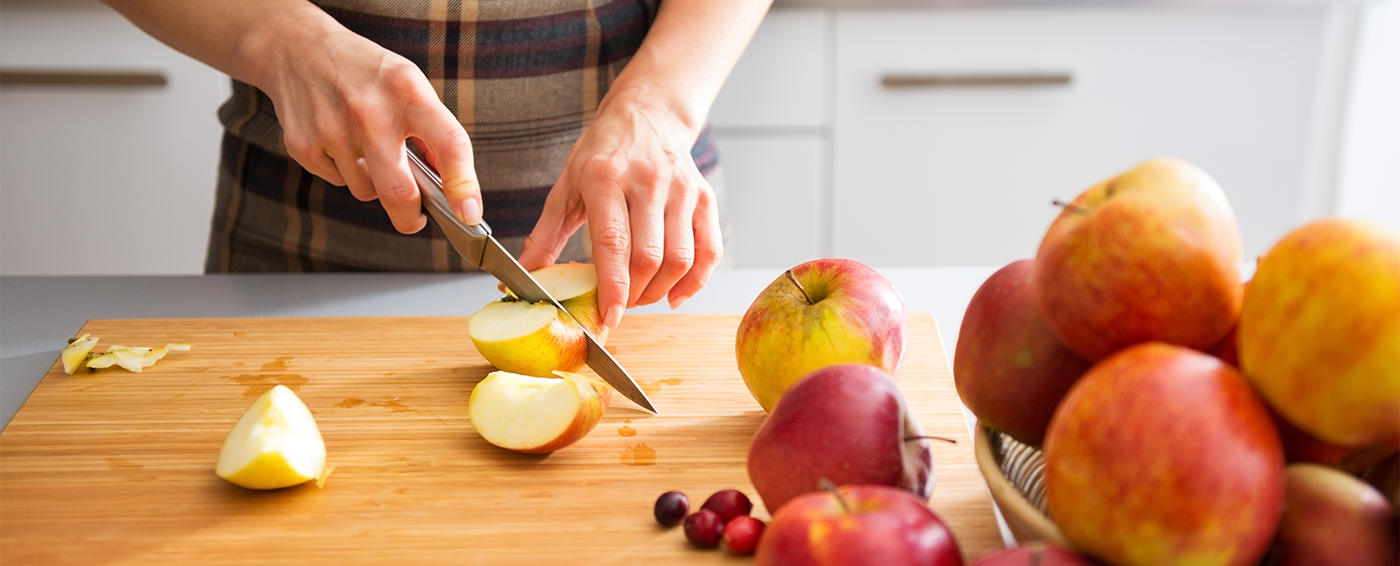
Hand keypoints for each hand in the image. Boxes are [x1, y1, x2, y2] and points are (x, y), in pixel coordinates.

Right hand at [255, 16, 482, 230]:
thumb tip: (450, 184)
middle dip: (411, 218)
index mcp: (407, 91)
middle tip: (415, 219)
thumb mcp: (408, 85)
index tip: (469, 213)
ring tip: (366, 149)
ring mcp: (332, 130)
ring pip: (367, 192)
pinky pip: (338, 182)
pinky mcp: (303, 146)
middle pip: (399, 192)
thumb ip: (431, 131)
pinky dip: (345, 172)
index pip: (449, 143)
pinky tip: (338, 141)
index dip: (463, 185)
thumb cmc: (364, 72)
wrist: (295, 48)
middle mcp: (370, 111)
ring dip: (375, 184)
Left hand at [518, 88, 723, 328]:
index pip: (614, 242)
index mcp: (606, 178)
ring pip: (681, 258)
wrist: (646, 115)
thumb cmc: (602, 153)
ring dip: (661, 291)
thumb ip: (545, 235)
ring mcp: (681, 190)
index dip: (613, 286)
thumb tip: (523, 276)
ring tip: (641, 296)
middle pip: (649, 257)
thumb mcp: (566, 185)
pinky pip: (710, 250)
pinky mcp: (704, 198)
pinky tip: (676, 294)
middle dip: (634, 294)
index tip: (609, 316)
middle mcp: (648, 182)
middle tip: (619, 305)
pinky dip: (696, 282)